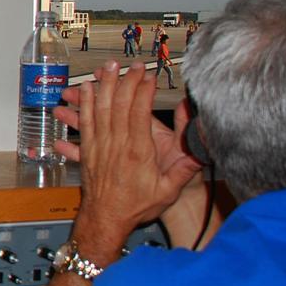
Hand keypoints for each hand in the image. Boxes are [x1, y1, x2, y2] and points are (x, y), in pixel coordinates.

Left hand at [53, 62, 200, 261]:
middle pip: (118, 105)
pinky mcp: (87, 151)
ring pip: (98, 109)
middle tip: (132, 65)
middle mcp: (116, 145)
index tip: (149, 76)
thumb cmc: (136, 207)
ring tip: (106, 68)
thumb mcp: (168, 190)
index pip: (139, 112)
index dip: (143, 91)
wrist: (106, 221)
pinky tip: (84, 90)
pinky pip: (84, 122)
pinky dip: (84, 104)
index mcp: (138, 152)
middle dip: (125, 81)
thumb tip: (202, 148)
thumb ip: (184, 167)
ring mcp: (99, 146)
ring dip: (102, 86)